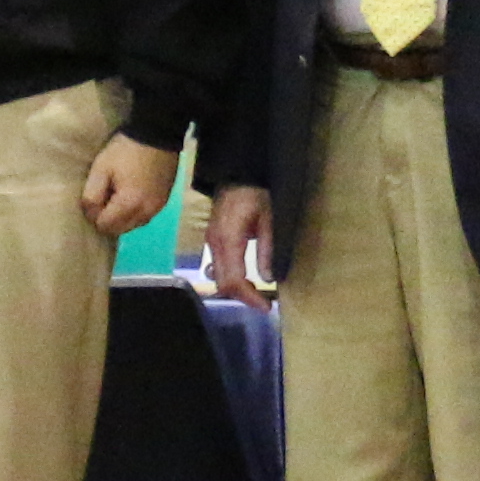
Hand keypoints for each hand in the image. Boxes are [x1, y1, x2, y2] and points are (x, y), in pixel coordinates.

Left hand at [81, 131, 178, 242]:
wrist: (156, 134)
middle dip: (108, 220)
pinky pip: (144, 217)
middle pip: (120, 230)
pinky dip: (135, 213)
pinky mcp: (164, 202)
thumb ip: (92, 195)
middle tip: (104, 197)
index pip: (105, 226)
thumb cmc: (125, 150)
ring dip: (122, 218)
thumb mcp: (101, 168)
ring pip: (133, 226)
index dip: (94, 215)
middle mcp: (146, 212)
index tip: (94, 197)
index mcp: (129, 204)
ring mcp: (157, 208)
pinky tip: (131, 196)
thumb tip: (90, 214)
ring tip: (117, 196)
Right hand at [203, 184, 277, 306]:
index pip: (234, 280)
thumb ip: (267, 251)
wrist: (236, 173)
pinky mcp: (212, 239)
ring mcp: (211, 242)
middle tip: (263, 303)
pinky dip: (230, 278)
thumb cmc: (256, 194)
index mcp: (229, 241)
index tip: (266, 307)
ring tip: (255, 293)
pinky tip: (244, 279)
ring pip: (218, 277)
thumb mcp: (268, 221)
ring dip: (235, 289)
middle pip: (223, 283)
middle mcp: (215, 245)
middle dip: (242, 297)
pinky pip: (217, 266)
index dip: (249, 297)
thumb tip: (268, 279)